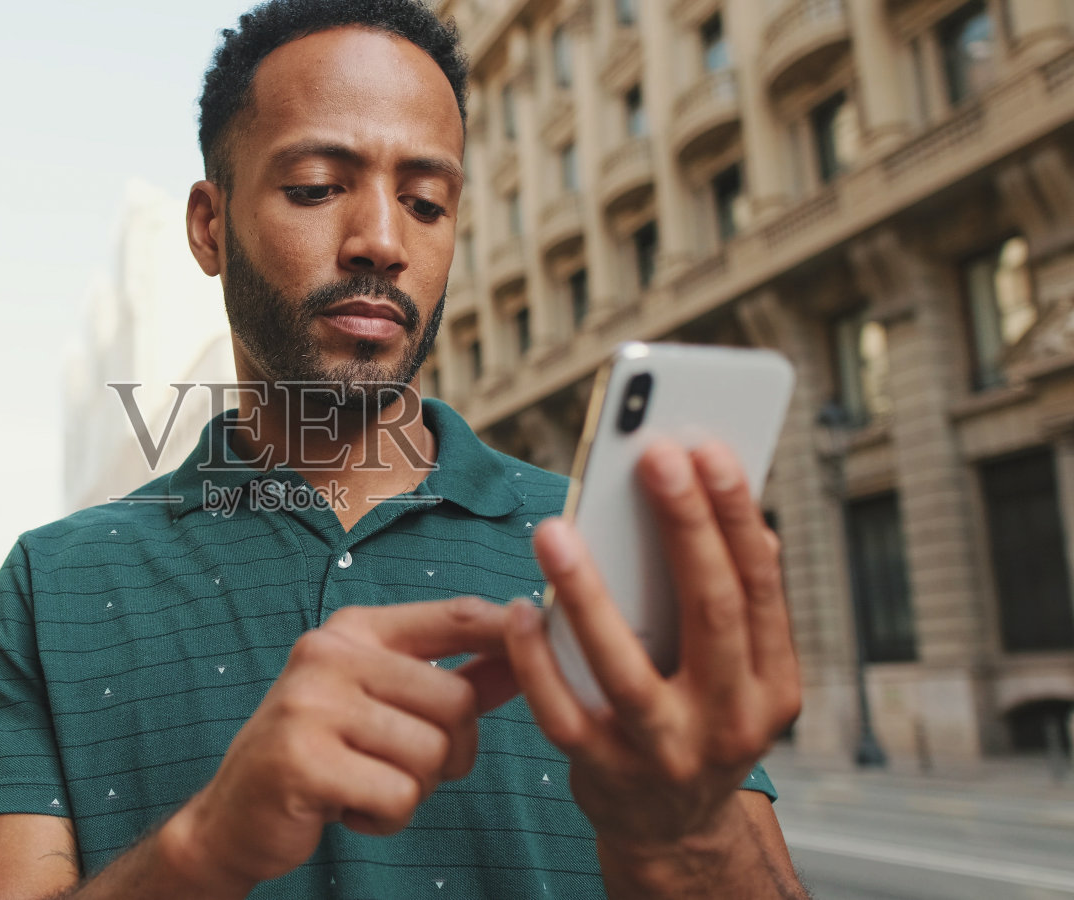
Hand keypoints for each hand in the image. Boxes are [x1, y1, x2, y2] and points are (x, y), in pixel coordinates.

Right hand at [162, 597, 518, 894]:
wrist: (234, 814)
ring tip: (367, 785)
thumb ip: (452, 678)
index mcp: (353, 631)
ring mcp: (310, 704)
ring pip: (430, 754)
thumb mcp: (381, 705)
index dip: (507, 633)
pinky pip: (399, 796)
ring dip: (414, 791)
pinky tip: (349, 808)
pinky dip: (387, 818)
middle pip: (456, 701)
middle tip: (403, 769)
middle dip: (450, 752)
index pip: (453, 616)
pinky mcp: (303, 761)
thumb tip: (526, 653)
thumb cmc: (321, 754)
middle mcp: (328, 654)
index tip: (540, 646)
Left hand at [502, 440, 800, 855]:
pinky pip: (562, 711)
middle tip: (650, 454)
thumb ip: (733, 608)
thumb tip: (729, 513)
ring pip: (626, 668)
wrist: (672, 829)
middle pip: (712, 613)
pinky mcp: (603, 772)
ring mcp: (666, 752)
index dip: (734, 514)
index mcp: (774, 687)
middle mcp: (731, 722)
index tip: (706, 446)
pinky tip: (519, 608)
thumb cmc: (698, 720)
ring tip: (555, 528)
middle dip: (685, 527)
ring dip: (588, 593)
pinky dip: (537, 658)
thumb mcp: (738, 676)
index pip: (761, 587)